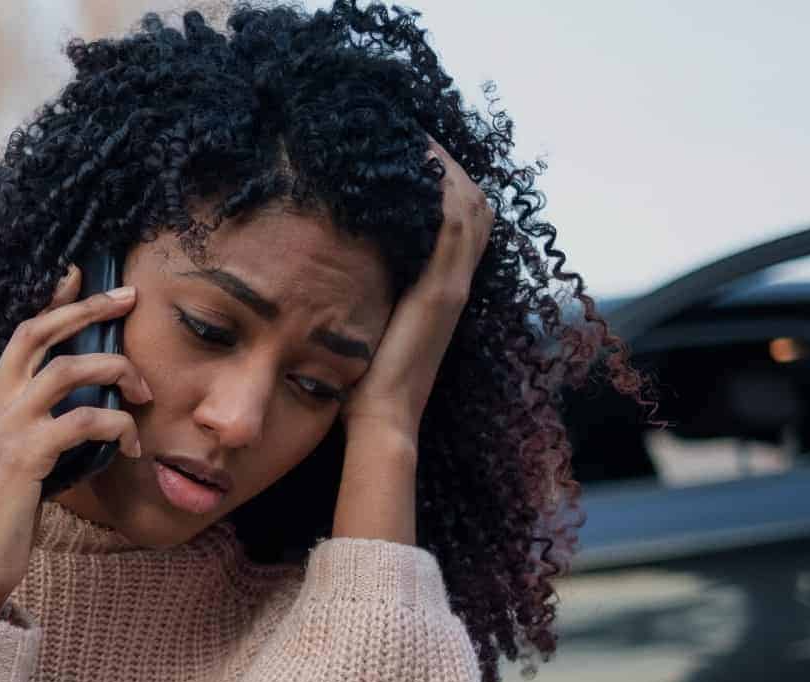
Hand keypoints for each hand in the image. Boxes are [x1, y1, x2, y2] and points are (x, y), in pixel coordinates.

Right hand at [0, 263, 149, 615]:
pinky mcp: (22, 455)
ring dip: (115, 372)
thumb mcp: (14, 466)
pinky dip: (117, 425)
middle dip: (86, 308)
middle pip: (37, 333)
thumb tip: (85, 415)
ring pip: (67, 369)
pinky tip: (131, 445)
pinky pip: (84, 420)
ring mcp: (2, 428)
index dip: (50, 303)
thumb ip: (34, 433)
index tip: (78, 275)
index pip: (19, 337)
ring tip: (143, 390)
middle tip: (128, 297)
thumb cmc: (1, 523)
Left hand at [342, 136, 493, 440]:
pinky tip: (417, 158)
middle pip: (472, 202)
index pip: (460, 220)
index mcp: (441, 288)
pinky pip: (451, 224)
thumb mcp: (370, 325)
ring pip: (467, 204)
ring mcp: (452, 284)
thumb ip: (367, 293)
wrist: (381, 422)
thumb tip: (337, 262)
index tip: (412, 150)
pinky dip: (440, 187)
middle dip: (446, 162)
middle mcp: (454, 281)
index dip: (445, 181)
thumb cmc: (366, 384)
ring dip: (443, 164)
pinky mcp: (441, 291)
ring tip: (412, 132)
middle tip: (411, 129)